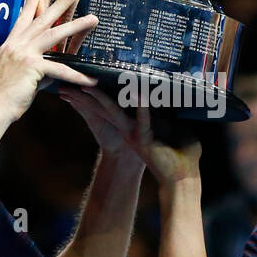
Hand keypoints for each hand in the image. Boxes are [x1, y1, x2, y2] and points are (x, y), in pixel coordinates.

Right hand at [0, 0, 98, 123]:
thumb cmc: (3, 96)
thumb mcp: (18, 74)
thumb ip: (36, 67)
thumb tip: (51, 68)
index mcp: (11, 45)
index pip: (22, 20)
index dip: (30, 4)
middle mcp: (17, 45)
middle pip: (42, 20)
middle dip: (59, 4)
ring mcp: (24, 54)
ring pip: (54, 35)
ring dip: (75, 25)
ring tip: (92, 19)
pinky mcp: (32, 67)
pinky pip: (60, 69)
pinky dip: (77, 76)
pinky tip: (91, 79)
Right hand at [58, 87, 200, 182]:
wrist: (183, 175)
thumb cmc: (180, 151)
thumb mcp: (173, 124)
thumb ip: (167, 109)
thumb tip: (169, 90)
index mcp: (135, 124)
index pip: (114, 104)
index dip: (99, 94)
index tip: (87, 81)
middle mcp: (129, 128)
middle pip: (105, 106)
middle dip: (88, 95)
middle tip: (73, 83)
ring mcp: (134, 134)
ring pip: (113, 111)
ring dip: (100, 98)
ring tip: (87, 87)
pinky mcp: (143, 140)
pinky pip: (143, 120)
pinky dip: (142, 107)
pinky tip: (139, 94)